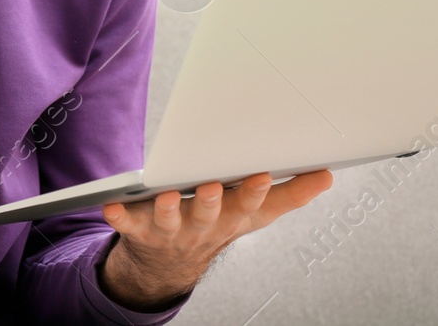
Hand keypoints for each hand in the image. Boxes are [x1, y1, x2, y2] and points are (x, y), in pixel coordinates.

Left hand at [98, 169, 333, 309]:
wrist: (168, 263)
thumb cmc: (217, 223)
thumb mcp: (256, 213)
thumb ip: (290, 194)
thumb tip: (326, 175)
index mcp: (231, 217)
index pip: (247, 206)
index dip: (253, 192)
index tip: (260, 174)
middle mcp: (202, 226)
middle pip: (208, 214)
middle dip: (210, 201)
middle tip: (211, 185)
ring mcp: (170, 230)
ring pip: (171, 220)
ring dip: (169, 210)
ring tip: (167, 196)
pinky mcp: (139, 228)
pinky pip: (127, 223)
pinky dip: (119, 216)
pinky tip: (111, 205)